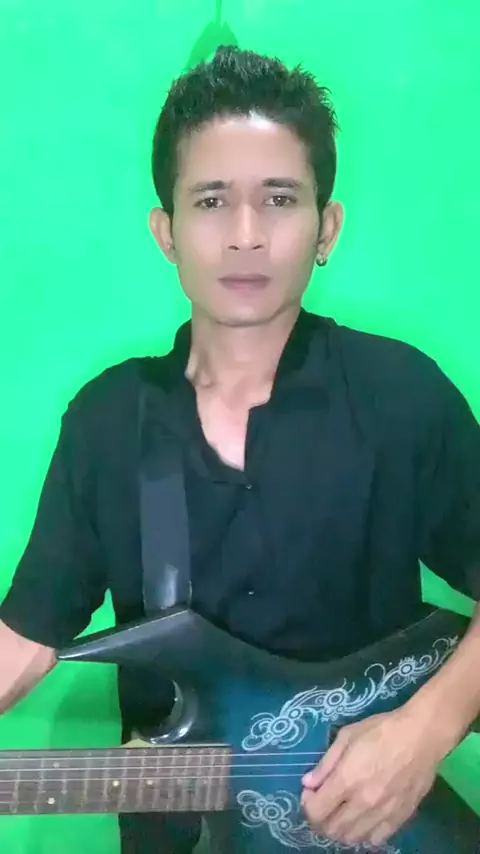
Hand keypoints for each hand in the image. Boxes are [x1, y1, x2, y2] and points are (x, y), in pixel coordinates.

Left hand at [301, 707, 447, 847]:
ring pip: (352, 838)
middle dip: (320, 819)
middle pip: (331, 829)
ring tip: (342, 812)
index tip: (311, 791)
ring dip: (340, 829)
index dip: (307, 804)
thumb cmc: (382, 730)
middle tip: (323, 802)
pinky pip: (376, 840)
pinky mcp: (400, 818)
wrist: (422, 736)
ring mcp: (383, 814)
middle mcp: (363, 803)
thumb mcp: (347, 736)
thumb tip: (309, 783)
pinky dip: (364, 834)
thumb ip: (326, 763)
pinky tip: (364, 818)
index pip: (315, 811)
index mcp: (347, 780)